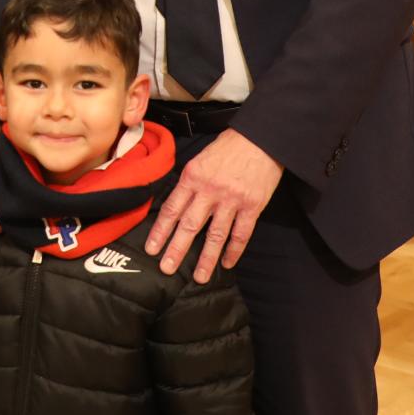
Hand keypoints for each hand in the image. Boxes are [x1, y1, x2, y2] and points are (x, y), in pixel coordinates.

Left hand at [145, 128, 282, 282]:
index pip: (172, 208)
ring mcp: (232, 200)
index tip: (152, 248)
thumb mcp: (201, 159)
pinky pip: (241, 234)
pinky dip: (234, 250)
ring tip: (199, 277)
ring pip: (215, 235)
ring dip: (206, 258)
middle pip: (189, 225)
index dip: (161, 230)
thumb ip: (190, 182)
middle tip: (167, 268)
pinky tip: (227, 263)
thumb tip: (177, 205)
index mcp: (193, 177)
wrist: (261, 138)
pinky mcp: (252, 206)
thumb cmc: (229, 147)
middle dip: (177, 249)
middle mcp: (210, 190)